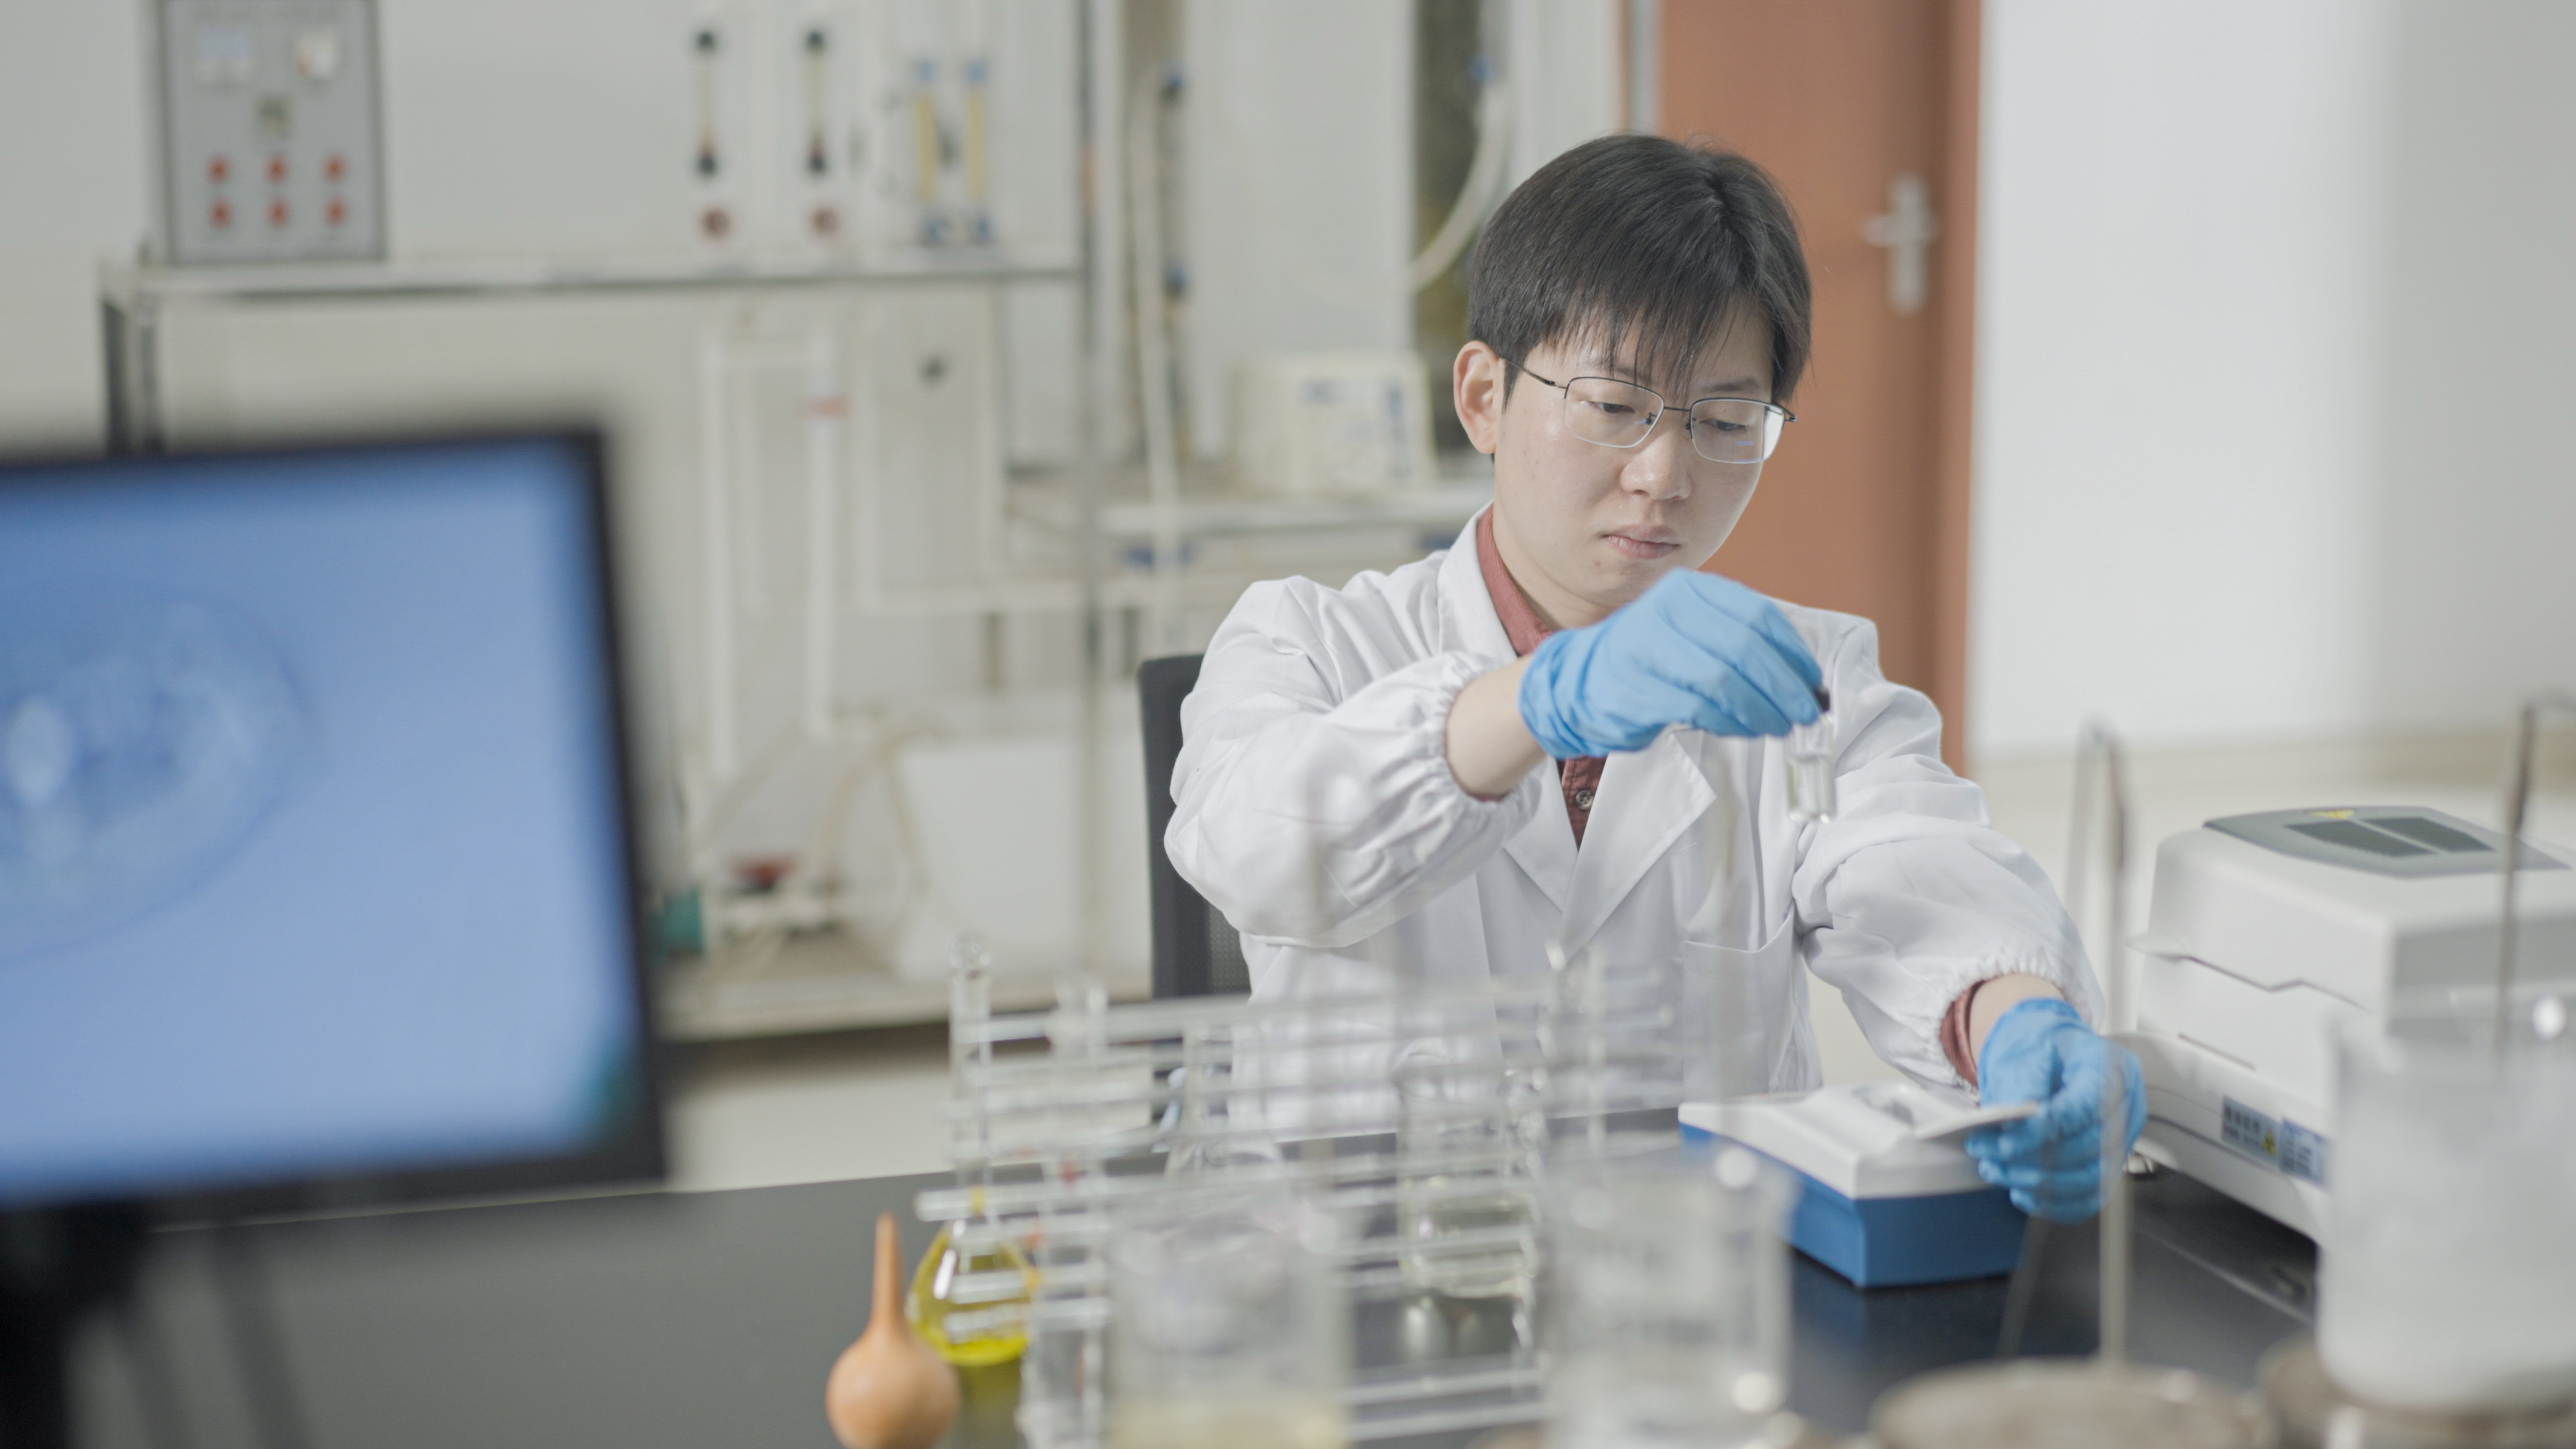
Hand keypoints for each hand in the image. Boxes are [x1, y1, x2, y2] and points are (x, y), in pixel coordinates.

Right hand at [1516, 569, 1822, 756]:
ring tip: (1776, 725)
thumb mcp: (1695, 631)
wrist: (1580, 681)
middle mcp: (1665, 609)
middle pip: (1744, 648)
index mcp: (1690, 589)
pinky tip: (1742, 729)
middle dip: (1783, 686)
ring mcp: (1645, 646)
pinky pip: (1696, 707)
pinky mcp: (1633, 687)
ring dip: (1759, 709)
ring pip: (1722, 679)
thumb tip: (1803, 679)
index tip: (1813, 682)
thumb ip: (1741, 642)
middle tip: (1805, 712)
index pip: (1757, 616)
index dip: (1793, 653)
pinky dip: (1729, 722)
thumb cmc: (1652, 661)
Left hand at [1964, 999, 2145, 1222]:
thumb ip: (2025, 1081)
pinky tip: (2021, 1194)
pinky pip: (2090, 1200)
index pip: (2088, 1108)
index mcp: (2112, 1069)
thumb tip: (2017, 1118)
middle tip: (1989, 1155)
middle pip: (2091, 1148)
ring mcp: (2121, 1141)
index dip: (2046, 1130)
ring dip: (2039, 1185)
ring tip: (1996, 1172)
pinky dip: (2055, 1205)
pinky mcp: (2109, 1166)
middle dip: (2034, 1160)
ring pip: (2091, 1180)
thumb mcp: (2030, 1050)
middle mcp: (2126, 1108)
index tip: (2005, 1142)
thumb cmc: (2043, 1050)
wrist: (2051, 1057)